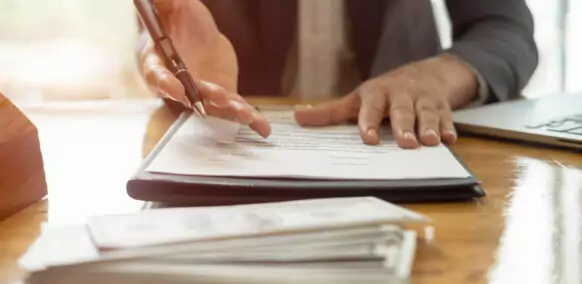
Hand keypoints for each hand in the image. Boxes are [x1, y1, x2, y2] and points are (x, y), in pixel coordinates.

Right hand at [140, 0, 270, 136]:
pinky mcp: (221, 95)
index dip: (165, 84)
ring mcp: (201, 92)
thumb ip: (164, 2)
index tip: (176, 89)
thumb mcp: (172, 5)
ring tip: (246, 114)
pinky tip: (263, 128)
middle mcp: (178, 83)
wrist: (198, 32)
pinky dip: (250, 118)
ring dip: (229, 110)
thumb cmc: (178, 18)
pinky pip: (234, 108)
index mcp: (158, 61)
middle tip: (218, 96)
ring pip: (214, 105)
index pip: (157, 75)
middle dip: (204, 98)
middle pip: (189, 95)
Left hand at [294, 54, 478, 147]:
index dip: (369, 123)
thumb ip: (331, 112)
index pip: (371, 108)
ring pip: (427, 113)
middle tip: (405, 143)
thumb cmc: (383, 92)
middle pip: (403, 111)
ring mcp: (423, 99)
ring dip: (430, 127)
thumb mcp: (357, 98)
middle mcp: (400, 95)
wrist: (423, 73)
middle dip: (404, 126)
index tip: (367, 139)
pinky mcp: (442, 105)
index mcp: (377, 94)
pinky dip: (449, 127)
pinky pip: (447, 116)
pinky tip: (450, 140)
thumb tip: (298, 118)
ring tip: (431, 142)